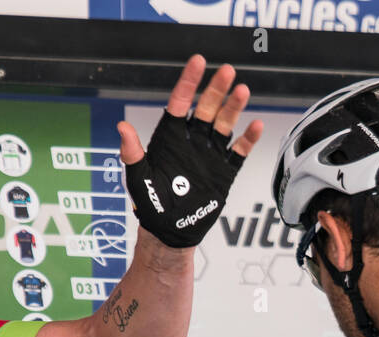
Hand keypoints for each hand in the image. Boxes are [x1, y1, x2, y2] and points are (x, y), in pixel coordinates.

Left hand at [117, 54, 262, 247]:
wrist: (170, 233)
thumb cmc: (150, 205)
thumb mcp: (137, 177)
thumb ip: (132, 152)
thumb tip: (122, 128)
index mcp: (169, 138)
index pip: (180, 103)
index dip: (188, 82)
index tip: (197, 62)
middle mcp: (191, 142)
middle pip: (207, 109)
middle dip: (216, 89)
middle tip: (226, 71)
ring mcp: (209, 155)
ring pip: (224, 125)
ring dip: (234, 107)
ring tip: (242, 90)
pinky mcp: (224, 172)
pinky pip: (238, 152)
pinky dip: (248, 139)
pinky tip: (255, 125)